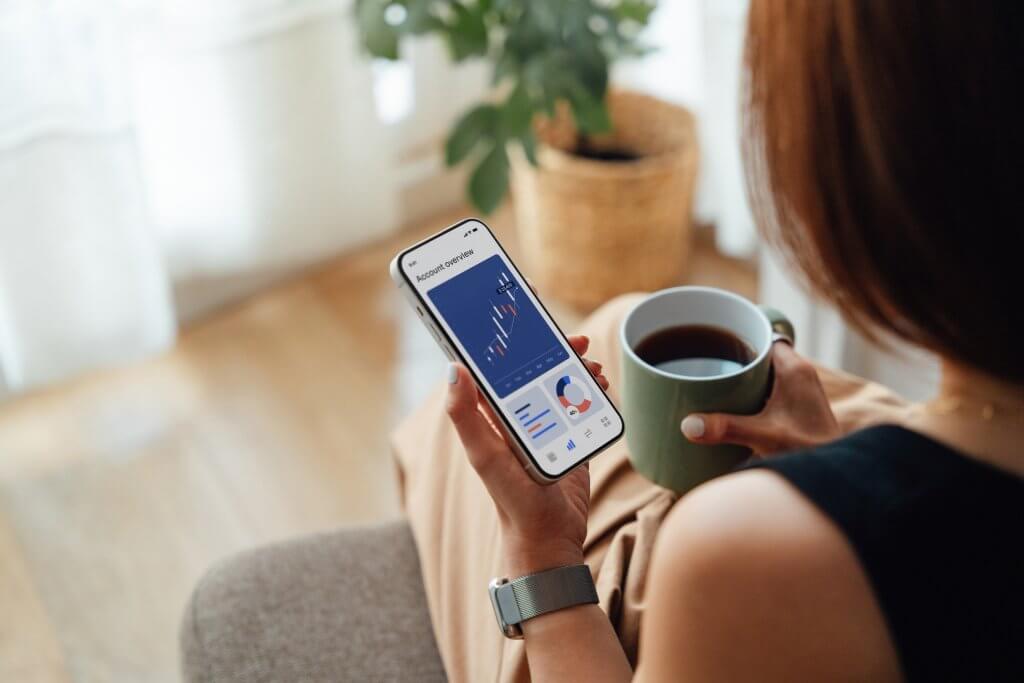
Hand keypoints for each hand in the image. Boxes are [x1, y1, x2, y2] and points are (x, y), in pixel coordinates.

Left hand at [445, 335, 608, 576]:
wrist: (550, 541)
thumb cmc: (512, 502)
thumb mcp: (486, 457)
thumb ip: (468, 416)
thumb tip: (454, 369)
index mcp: (492, 416)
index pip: (495, 367)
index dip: (505, 340)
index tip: (523, 315)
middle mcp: (517, 417)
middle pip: (534, 370)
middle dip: (553, 350)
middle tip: (573, 339)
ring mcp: (545, 426)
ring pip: (561, 384)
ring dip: (576, 369)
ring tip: (591, 364)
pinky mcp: (570, 439)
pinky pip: (581, 405)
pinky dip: (591, 391)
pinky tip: (601, 386)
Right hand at [680, 342, 839, 455]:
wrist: (835, 476)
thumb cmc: (809, 449)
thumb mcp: (764, 436)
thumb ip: (726, 428)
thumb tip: (688, 424)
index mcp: (795, 369)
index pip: (764, 337)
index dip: (741, 338)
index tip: (715, 344)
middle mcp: (801, 374)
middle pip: (763, 354)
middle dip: (737, 360)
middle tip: (709, 367)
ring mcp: (802, 391)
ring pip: (767, 372)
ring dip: (745, 378)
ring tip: (715, 385)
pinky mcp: (800, 408)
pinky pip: (771, 389)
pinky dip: (754, 393)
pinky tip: (736, 407)